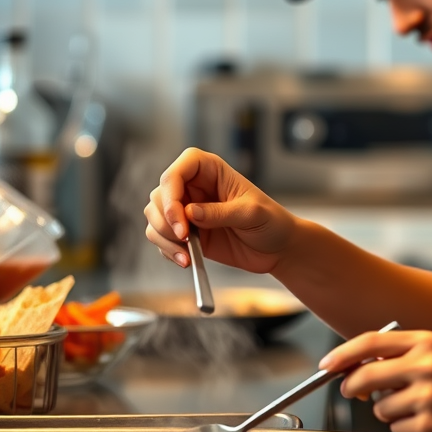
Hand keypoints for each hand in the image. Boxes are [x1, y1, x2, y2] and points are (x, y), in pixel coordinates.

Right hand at [143, 148, 296, 273]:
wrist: (277, 248)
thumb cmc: (271, 221)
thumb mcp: (252, 214)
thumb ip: (221, 212)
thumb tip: (190, 213)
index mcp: (211, 170)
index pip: (178, 170)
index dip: (171, 192)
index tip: (180, 218)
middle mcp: (194, 187)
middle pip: (159, 195)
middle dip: (166, 219)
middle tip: (185, 238)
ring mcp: (187, 210)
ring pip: (155, 217)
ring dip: (163, 237)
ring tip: (186, 255)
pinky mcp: (186, 233)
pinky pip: (161, 238)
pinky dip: (167, 250)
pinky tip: (186, 260)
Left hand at [321, 329, 431, 431]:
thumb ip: (399, 357)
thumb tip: (353, 366)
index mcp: (427, 342)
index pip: (371, 342)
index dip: (343, 354)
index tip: (326, 364)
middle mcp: (426, 365)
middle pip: (365, 376)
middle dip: (350, 386)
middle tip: (350, 391)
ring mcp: (427, 396)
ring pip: (378, 407)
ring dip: (388, 411)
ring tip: (418, 408)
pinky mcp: (428, 425)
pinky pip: (394, 428)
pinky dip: (404, 429)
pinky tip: (428, 423)